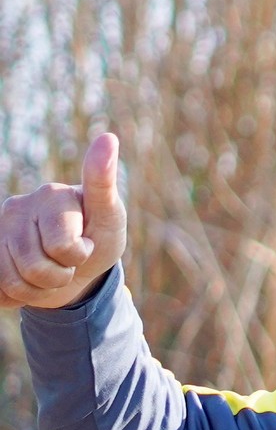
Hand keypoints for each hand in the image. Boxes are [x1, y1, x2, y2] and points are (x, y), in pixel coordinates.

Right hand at [0, 134, 127, 310]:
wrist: (76, 263)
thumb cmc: (98, 236)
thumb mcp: (110, 216)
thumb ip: (102, 184)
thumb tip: (108, 137)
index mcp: (53, 195)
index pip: (65, 246)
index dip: (77, 254)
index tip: (79, 246)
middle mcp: (20, 206)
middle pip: (41, 268)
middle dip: (63, 274)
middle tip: (73, 260)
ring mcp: (1, 227)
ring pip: (18, 280)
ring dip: (43, 286)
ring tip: (54, 267)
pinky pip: (2, 285)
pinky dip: (21, 292)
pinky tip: (31, 276)